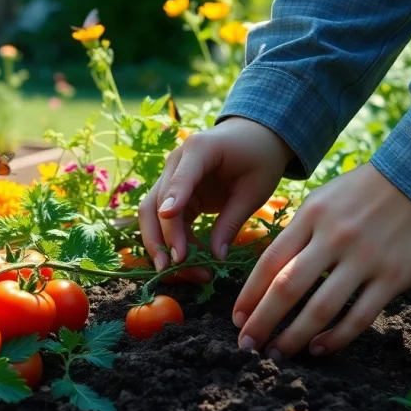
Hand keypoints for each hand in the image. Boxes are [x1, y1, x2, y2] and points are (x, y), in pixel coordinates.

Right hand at [138, 117, 293, 278]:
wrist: (254, 138)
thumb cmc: (258, 159)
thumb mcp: (254, 190)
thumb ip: (232, 221)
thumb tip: (216, 258)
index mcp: (199, 150)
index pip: (180, 179)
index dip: (174, 200)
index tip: (168, 219)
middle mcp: (175, 162)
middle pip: (155, 203)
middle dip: (163, 238)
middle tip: (176, 266)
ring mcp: (171, 177)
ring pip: (152, 215)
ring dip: (162, 244)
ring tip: (183, 272)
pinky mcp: (174, 193)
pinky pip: (166, 220)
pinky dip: (174, 241)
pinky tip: (190, 261)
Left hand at [232, 163, 410, 360]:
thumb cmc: (369, 190)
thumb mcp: (326, 197)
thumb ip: (300, 230)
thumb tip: (271, 269)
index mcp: (312, 215)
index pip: (270, 261)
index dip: (249, 294)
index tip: (237, 319)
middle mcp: (334, 237)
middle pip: (287, 288)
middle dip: (262, 322)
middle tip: (247, 346)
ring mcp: (365, 258)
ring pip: (320, 308)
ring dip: (294, 337)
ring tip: (277, 354)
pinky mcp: (394, 276)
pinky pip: (359, 316)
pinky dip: (335, 337)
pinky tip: (318, 349)